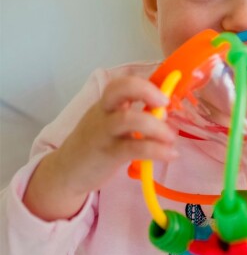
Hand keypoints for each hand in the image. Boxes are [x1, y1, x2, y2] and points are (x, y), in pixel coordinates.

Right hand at [23, 76, 177, 219]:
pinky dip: (158, 150)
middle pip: (119, 88)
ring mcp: (104, 132)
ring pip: (128, 119)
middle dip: (146, 90)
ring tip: (171, 137)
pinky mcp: (108, 154)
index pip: (123, 82)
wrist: (66, 172)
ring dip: (156, 125)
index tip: (165, 95)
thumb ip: (135, 115)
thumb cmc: (95, 144)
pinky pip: (135, 148)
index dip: (146, 83)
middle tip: (165, 103)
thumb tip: (165, 112)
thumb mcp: (111, 123)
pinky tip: (171, 154)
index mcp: (108, 103)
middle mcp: (104, 112)